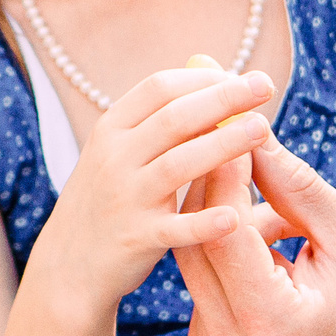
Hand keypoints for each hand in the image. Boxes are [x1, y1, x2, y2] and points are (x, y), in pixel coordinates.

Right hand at [29, 66, 276, 323]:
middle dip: (224, 98)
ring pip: (178, 164)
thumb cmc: (109, 198)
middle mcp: (115, 158)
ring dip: (223, 144)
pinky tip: (235, 217)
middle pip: (174, 118)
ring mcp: (124, 199)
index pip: (160, 88)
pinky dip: (204, 222)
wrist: (69, 265)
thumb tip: (209, 71)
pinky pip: (174, 229)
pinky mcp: (136, 239)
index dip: (205, 78)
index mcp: (111, 129)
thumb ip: (159, 117)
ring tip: (263, 129)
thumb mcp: (119, 150)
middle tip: (265, 85)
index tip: (242, 77)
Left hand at [171, 125, 335, 335]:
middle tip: (235, 138)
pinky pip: (204, 280)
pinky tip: (275, 248)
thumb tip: (250, 133)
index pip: (224, 230)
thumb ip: (297, 187)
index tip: (230, 123)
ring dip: (229, 218)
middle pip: (196, 241)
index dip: (224, 172)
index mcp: (272, 324)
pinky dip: (231, 251)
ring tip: (281, 209)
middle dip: (216, 185)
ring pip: (196, 256)